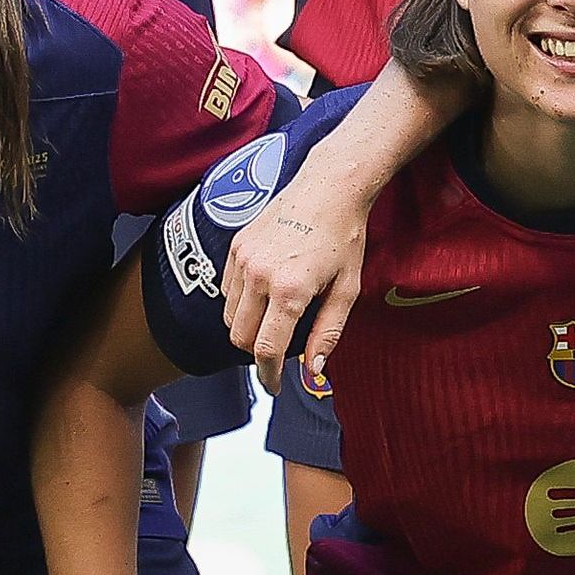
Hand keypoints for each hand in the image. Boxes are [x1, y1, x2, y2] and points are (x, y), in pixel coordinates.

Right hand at [222, 188, 373, 368]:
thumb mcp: (347, 291)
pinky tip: (265, 293)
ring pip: (230, 316)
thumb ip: (327, 334)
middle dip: (257, 352)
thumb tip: (311, 370)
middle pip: (240, 338)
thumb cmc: (344, 237)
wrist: (329, 188)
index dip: (269, 376)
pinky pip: (227, 290)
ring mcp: (243, 259)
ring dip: (248, 327)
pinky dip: (241, 303)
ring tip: (275, 318)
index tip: (274, 386)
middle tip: (280, 350)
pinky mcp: (236, 247)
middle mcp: (260, 275)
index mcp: (290, 290)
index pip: (267, 350)